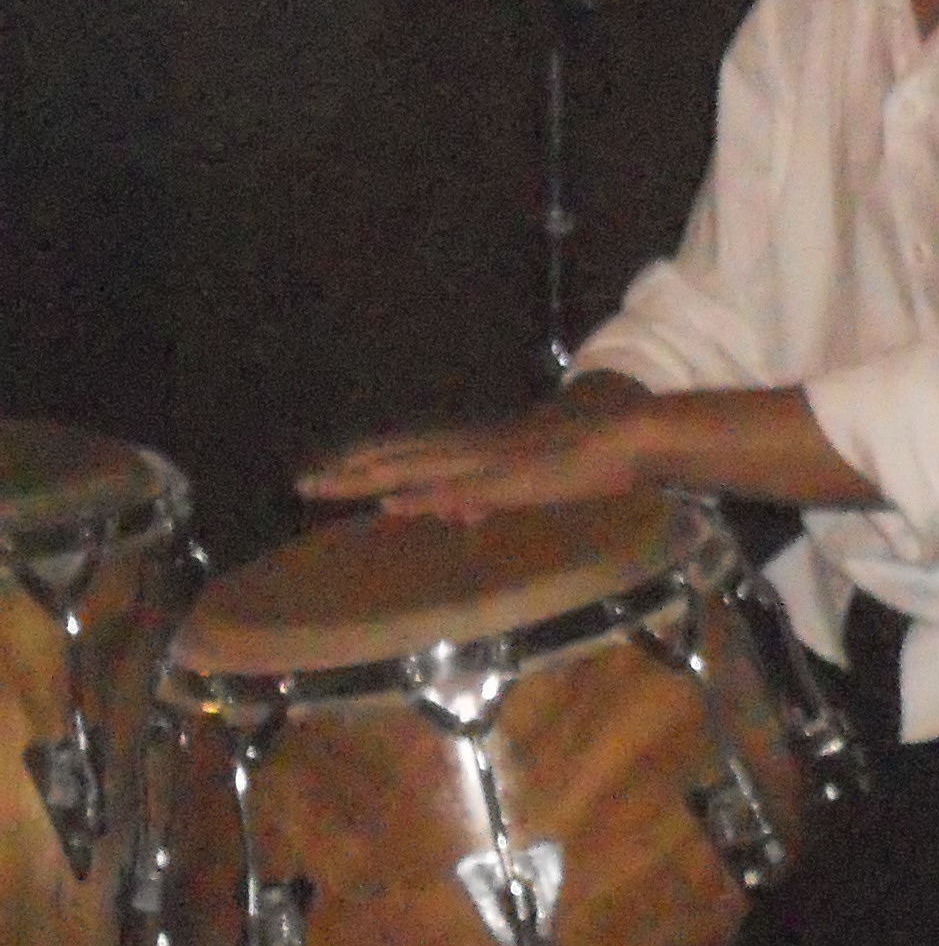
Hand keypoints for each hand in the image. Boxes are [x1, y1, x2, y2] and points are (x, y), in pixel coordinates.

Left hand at [302, 388, 649, 523]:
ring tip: (326, 486)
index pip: (408, 451)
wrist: (629, 434)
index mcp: (476, 445)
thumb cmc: (588, 455)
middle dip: (349, 472)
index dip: (367, 461)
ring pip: (415, 467)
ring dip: (369, 478)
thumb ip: (487, 492)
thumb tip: (456, 512)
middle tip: (301, 484)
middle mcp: (472, 447)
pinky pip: (454, 487)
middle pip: (398, 456)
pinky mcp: (505, 477)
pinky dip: (421, 495)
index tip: (327, 472)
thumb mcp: (526, 478)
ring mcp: (485, 460)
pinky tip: (392, 503)